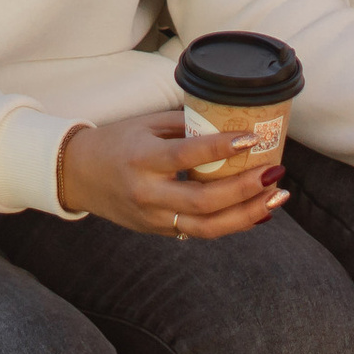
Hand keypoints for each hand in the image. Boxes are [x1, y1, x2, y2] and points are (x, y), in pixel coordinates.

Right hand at [54, 109, 286, 238]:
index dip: (221, 148)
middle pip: (204, 200)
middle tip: (275, 171)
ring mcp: (153, 217)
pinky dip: (232, 223)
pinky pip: (201, 231)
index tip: (252, 138)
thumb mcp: (145, 124)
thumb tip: (229, 122)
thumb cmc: (115, 142)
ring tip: (277, 197)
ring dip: (247, 214)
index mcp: (142, 159)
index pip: (186, 156)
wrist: (77, 176)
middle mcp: (147, 193)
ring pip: (207, 226)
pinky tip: (257, 211)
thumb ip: (185, 126)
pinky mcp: (158, 231)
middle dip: (245, 188)